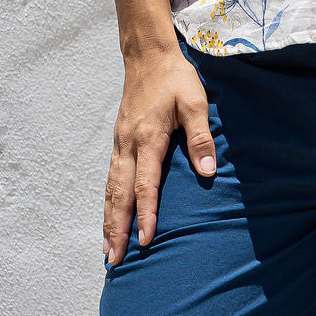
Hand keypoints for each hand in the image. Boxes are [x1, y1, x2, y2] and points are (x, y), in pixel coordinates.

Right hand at [103, 43, 216, 263]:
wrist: (148, 56)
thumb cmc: (175, 79)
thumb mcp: (195, 102)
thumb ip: (201, 138)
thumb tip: (207, 173)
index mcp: (148, 137)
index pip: (145, 184)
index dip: (146, 213)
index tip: (146, 240)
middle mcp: (128, 144)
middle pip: (120, 193)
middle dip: (117, 227)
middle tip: (114, 260)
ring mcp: (120, 143)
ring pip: (111, 188)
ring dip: (109, 219)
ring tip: (108, 249)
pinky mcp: (119, 141)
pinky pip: (111, 178)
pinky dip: (109, 201)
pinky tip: (110, 216)